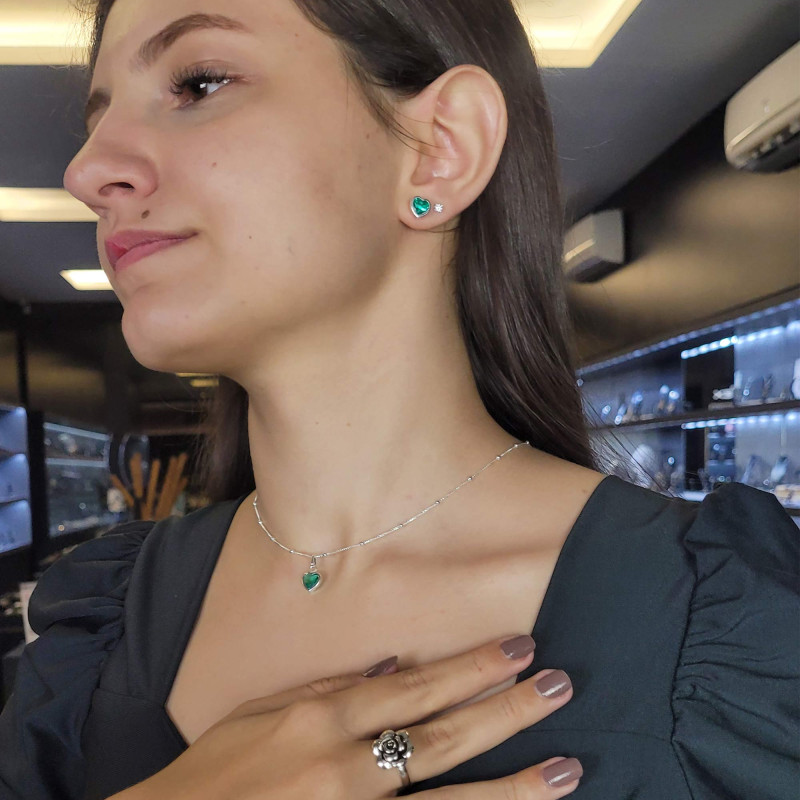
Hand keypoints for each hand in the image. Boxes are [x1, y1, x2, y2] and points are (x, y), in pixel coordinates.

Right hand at [129, 634, 579, 798]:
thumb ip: (331, 688)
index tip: (518, 648)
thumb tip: (396, 665)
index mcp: (321, 720)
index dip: (472, 666)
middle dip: (506, 709)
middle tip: (559, 686)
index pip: (416, 687)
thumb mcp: (263, 711)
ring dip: (513, 786)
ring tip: (567, 769)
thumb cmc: (214, 771)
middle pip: (444, 736)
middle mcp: (345, 769)